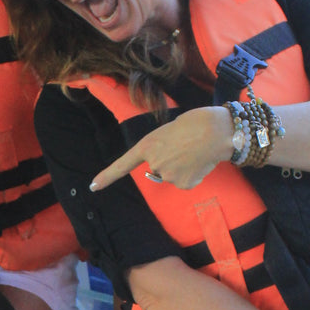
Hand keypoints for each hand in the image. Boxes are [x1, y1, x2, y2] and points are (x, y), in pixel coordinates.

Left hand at [90, 106, 232, 191]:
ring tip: (194, 152)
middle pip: (158, 169)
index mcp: (147, 145)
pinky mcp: (183, 184)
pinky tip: (200, 162)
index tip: (93, 186)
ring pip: (172, 176)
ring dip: (182, 167)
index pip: (123, 164)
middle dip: (169, 161)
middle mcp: (154, 163)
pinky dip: (193, 174)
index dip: (107, 176)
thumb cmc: (196, 123)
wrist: (217, 131)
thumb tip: (166, 168)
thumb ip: (161, 149)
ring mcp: (168, 176)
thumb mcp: (169, 130)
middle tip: (184, 146)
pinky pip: (185, 182)